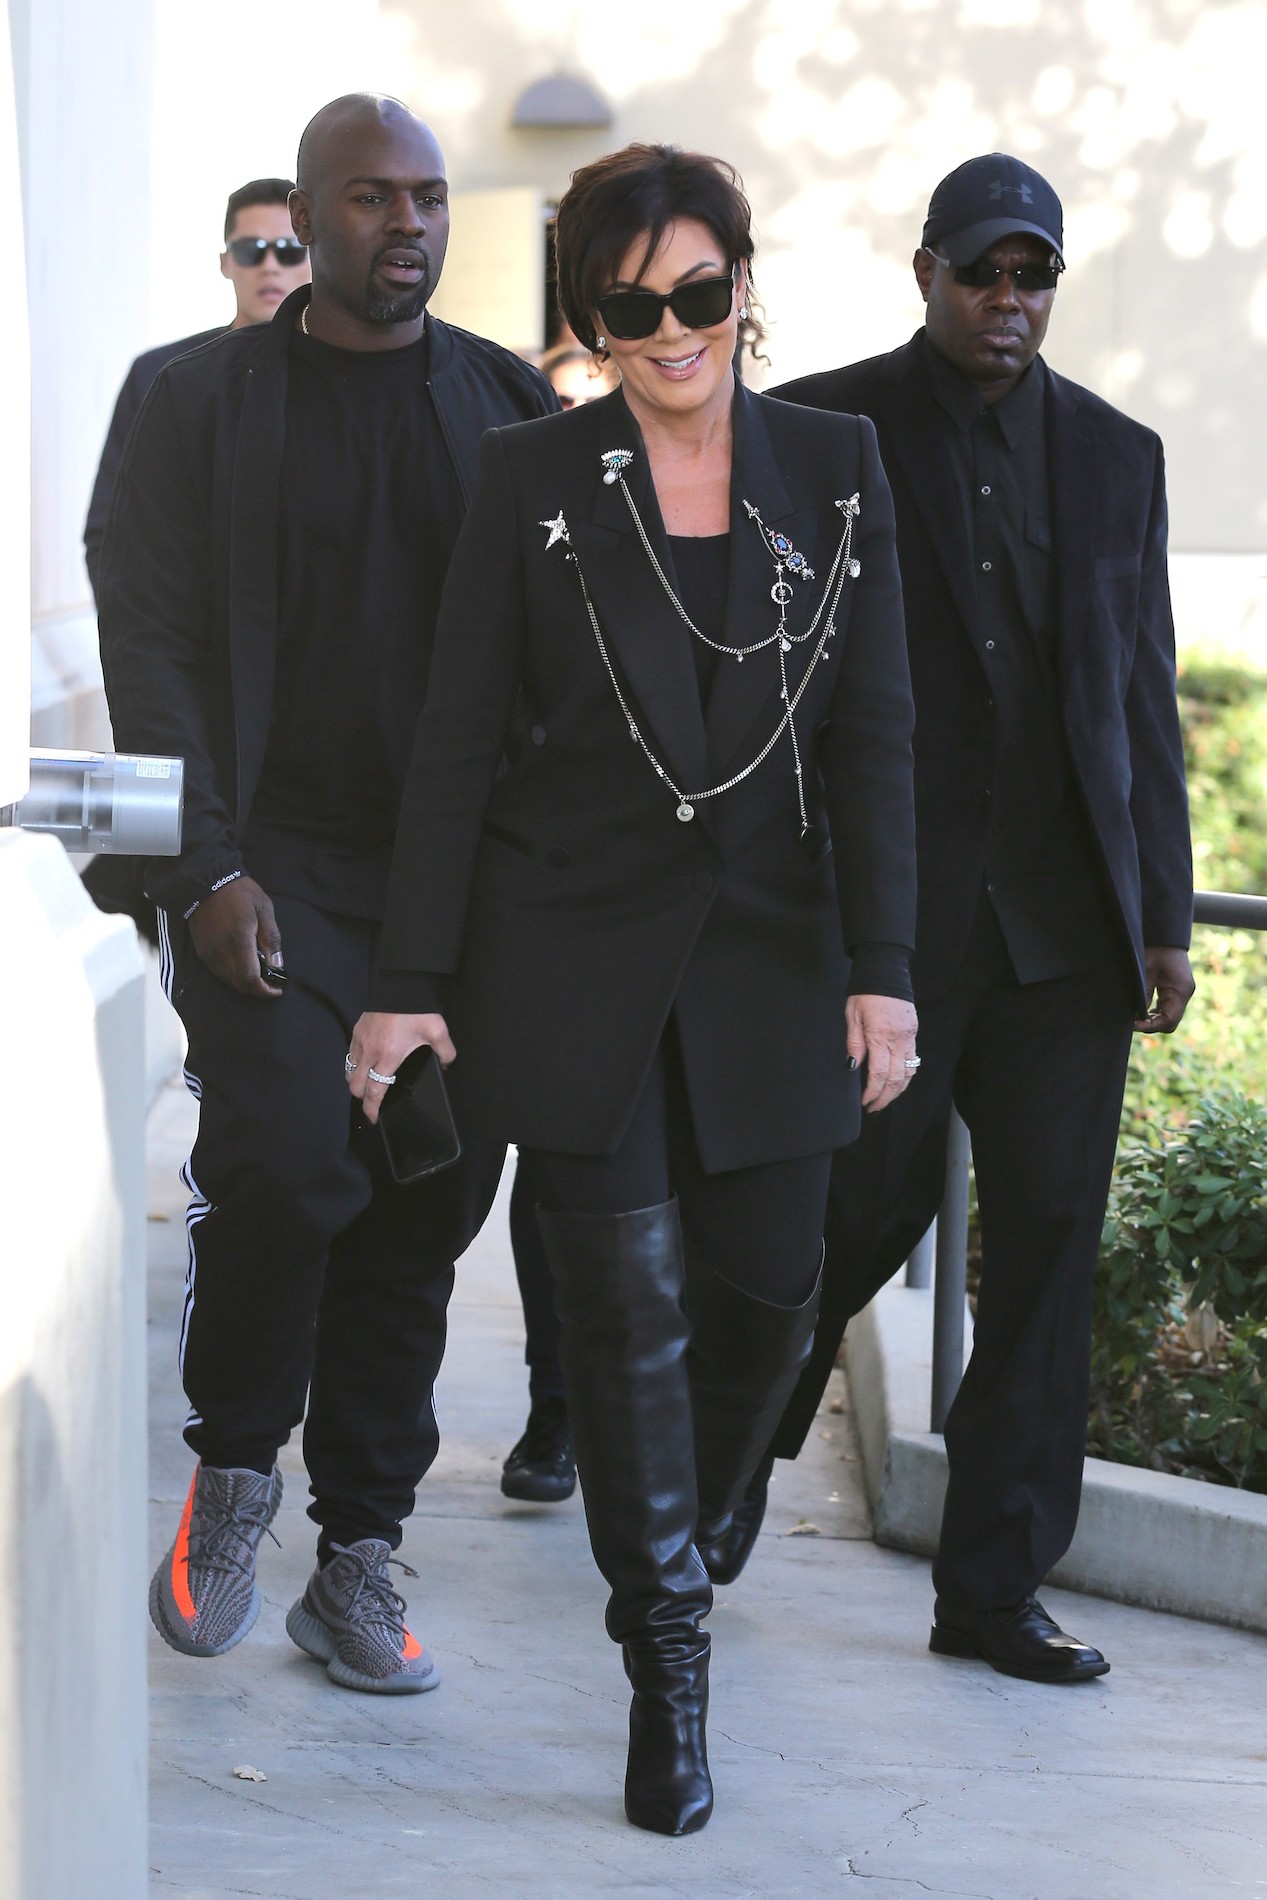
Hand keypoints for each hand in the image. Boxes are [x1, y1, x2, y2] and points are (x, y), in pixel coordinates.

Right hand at [188, 876, 282, 997]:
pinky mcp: (202, 951)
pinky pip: (218, 972)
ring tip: (259, 976)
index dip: (264, 990)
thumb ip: (271, 938)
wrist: (205, 881)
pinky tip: (243, 966)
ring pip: (228, 981)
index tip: (277, 990)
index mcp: (238, 942)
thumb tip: (277, 964)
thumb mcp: (264, 909)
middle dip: (256, 990)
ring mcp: (209, 954)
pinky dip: (233, 976)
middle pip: (239, 985)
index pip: (250, 979)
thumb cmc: (238, 892)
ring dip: (245, 984)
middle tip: (271, 985)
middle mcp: (221, 953)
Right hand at [347, 1011, 456, 1123]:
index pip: (374, 1091)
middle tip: (371, 1100)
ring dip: (355, 1081)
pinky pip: (350, 1055)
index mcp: (388, 1057)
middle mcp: (369, 1053)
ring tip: (366, 1083)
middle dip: (361, 1097)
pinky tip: (364, 1062)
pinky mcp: (356, 1031)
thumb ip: (445, 1052)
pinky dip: (353, 1064)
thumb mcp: (437, 1031)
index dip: (371, 1108)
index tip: (372, 1118)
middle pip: (355, 1085)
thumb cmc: (416, 1009)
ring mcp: (360, 1042)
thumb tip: (447, 1065)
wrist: (398, 985)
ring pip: (349, 1070)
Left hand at [846, 993, 919, 1112]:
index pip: (879, 1073)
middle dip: (885, 1097)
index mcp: (880, 1036)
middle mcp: (898, 1040)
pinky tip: (896, 1083)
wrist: (886, 973)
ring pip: (908, 1073)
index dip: (872, 1092)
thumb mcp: (852, 1016)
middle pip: (896, 1078)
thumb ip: (854, 1043)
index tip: (865, 1102)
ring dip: (897, 1091)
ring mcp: (909, 1037)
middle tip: (873, 1108)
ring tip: (884, 1100)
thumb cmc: (865, 994)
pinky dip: (906, 1076)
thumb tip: (853, 1067)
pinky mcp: (913, 1034)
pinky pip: (913, 1061)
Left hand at [1135, 946, 1194, 1034]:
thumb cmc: (1155, 948)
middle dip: (1151, 1024)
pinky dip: (1154, 1011)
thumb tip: (1136, 1015)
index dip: (1151, 1025)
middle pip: (1170, 1021)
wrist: (1165, 933)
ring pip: (1168, 1016)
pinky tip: (1140, 1009)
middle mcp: (1184, 994)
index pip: (1169, 1019)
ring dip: (1152, 1019)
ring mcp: (1180, 992)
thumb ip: (1143, 994)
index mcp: (1180, 990)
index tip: (1133, 1024)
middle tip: (1131, 1022)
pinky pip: (1166, 1007)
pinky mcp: (1175, 989)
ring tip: (1134, 1016)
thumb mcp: (1146, 971)